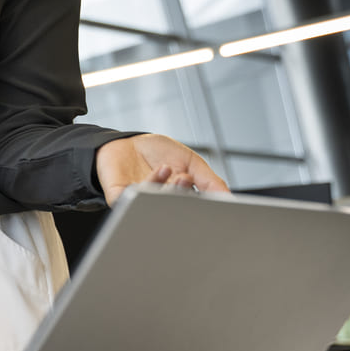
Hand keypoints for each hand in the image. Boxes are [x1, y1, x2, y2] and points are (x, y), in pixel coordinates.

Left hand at [94, 133, 228, 205]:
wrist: (127, 142)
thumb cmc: (157, 152)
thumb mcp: (191, 162)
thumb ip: (210, 180)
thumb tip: (229, 197)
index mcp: (178, 200)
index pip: (193, 208)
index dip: (203, 204)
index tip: (213, 196)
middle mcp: (159, 204)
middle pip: (175, 208)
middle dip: (182, 193)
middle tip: (187, 179)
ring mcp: (139, 202)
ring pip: (156, 204)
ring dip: (167, 187)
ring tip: (170, 170)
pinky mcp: (120, 197)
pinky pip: (134, 199)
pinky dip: (149, 184)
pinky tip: (159, 171)